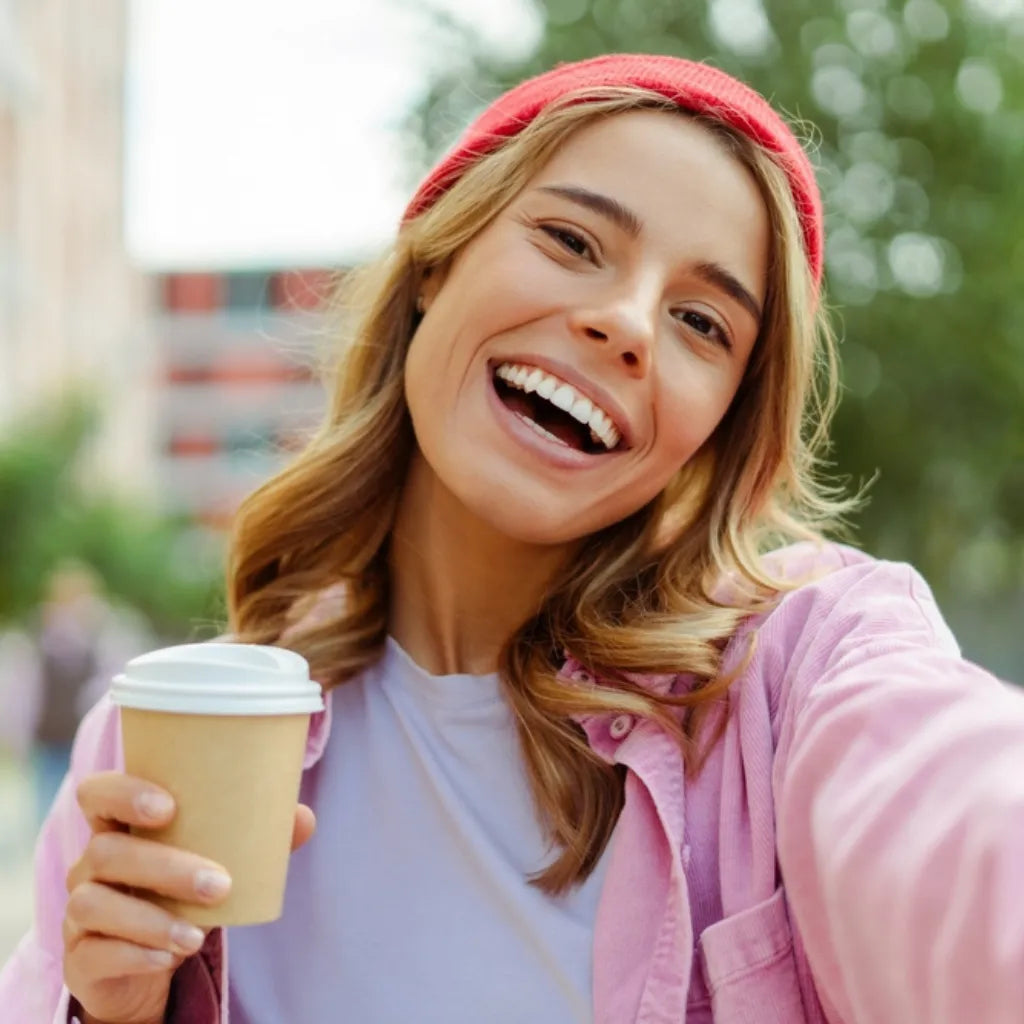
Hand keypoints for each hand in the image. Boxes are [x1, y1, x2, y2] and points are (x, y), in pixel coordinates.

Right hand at [64, 771, 315, 1023]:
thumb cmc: (182, 894)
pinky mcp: (79, 958)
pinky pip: (95, 953)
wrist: (149, 965)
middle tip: (219, 884)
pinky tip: (169, 959)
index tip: (168, 807)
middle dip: (164, 866)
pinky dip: (135, 955)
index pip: (98, 793)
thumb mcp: (216, 864)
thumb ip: (257, 839)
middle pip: (106, 851)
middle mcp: (90, 864)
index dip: (123, 792)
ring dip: (152, 919)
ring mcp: (78, 912)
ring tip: (199, 935)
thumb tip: (302, 818)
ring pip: (93, 904)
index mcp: (120, 828)